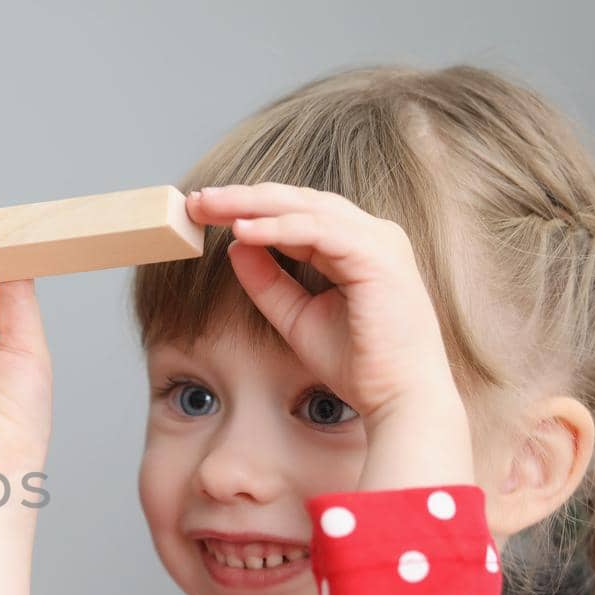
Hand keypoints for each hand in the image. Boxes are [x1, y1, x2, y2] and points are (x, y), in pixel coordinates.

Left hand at [187, 183, 463, 429]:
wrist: (398, 396)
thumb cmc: (358, 362)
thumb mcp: (296, 316)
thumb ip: (267, 281)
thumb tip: (235, 245)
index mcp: (355, 245)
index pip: (295, 213)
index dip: (249, 208)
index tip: (203, 210)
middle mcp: (370, 235)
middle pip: (297, 201)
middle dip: (243, 197)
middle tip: (196, 199)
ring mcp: (377, 242)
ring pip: (306, 207)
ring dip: (253, 204)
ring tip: (210, 206)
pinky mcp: (377, 257)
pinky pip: (320, 231)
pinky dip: (279, 228)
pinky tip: (243, 230)